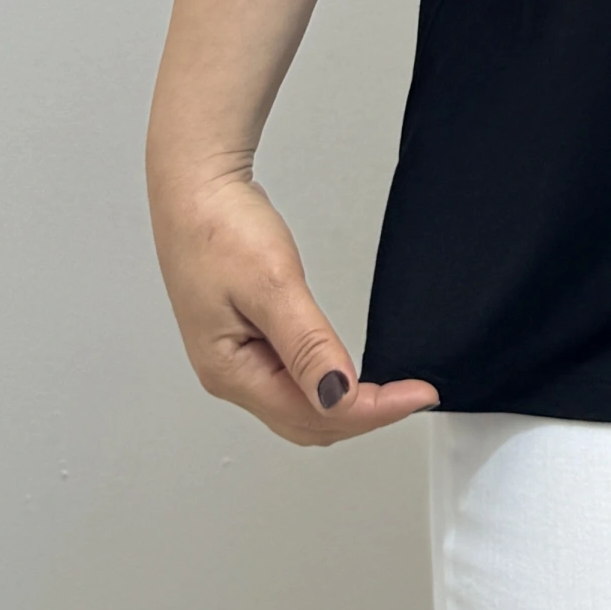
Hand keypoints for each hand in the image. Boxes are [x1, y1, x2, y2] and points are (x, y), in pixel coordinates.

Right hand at [150, 168, 439, 443]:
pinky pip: (291, 382)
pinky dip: (325, 386)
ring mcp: (236, 358)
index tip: (417, 395)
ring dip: (345, 407)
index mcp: (230, 371)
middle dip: (362, 416)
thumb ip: (306, 344)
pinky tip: (345, 376)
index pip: (313, 412)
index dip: (372, 410)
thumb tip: (337, 395)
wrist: (194, 187)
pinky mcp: (245, 339)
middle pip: (306, 422)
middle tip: (412, 396)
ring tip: (391, 394)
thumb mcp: (271, 284)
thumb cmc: (217, 227)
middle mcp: (230, 374)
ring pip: (298, 407)